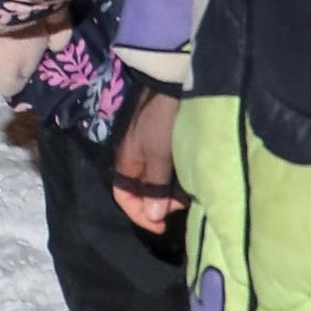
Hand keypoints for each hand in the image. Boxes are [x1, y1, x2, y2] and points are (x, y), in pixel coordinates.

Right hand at [111, 82, 181, 231]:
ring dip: (168, 192)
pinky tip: (187, 178)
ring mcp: (147, 148)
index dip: (139, 215)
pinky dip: (173, 178)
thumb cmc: (162, 121)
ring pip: (153, 180)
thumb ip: (155, 186)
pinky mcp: (161, 140)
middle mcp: (133, 157)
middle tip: (180, 206)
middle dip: (158, 204)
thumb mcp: (159, 156)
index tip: (161, 226)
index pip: (123, 197)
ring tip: (187, 194)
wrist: (171, 83)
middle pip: (139, 191)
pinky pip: (163, 168)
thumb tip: (153, 216)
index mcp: (126, 161)